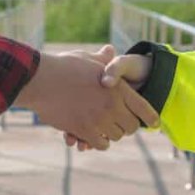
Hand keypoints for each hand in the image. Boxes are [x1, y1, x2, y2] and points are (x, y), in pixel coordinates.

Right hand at [16, 49, 158, 150]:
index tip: (154, 124)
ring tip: (104, 129)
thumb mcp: (87, 59)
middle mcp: (112, 105)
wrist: (40, 80)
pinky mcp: (84, 130)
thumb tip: (109, 49)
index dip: (151, 117)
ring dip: (111, 134)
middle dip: (127, 126)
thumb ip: (103, 60)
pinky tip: (93, 137)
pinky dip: (98, 143)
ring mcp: (99, 119)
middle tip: (120, 124)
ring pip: (116, 136)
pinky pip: (100, 144)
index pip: (144, 107)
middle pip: (132, 127)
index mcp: (118, 87)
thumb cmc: (63, 67)